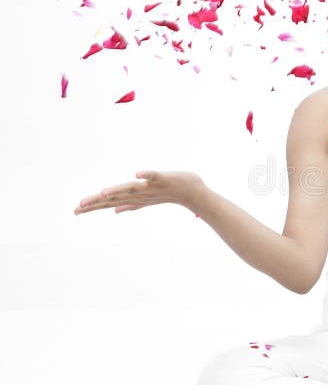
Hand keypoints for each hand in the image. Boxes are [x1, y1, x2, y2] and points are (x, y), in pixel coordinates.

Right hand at [73, 171, 206, 214]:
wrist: (194, 193)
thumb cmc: (170, 194)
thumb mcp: (147, 200)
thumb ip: (131, 205)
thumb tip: (115, 211)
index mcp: (135, 198)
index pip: (111, 203)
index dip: (94, 206)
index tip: (75, 211)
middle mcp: (141, 194)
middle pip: (115, 198)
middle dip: (97, 202)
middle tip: (78, 208)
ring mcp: (152, 187)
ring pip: (131, 189)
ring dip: (117, 191)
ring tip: (102, 193)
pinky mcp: (164, 178)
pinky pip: (154, 175)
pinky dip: (146, 174)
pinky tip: (137, 174)